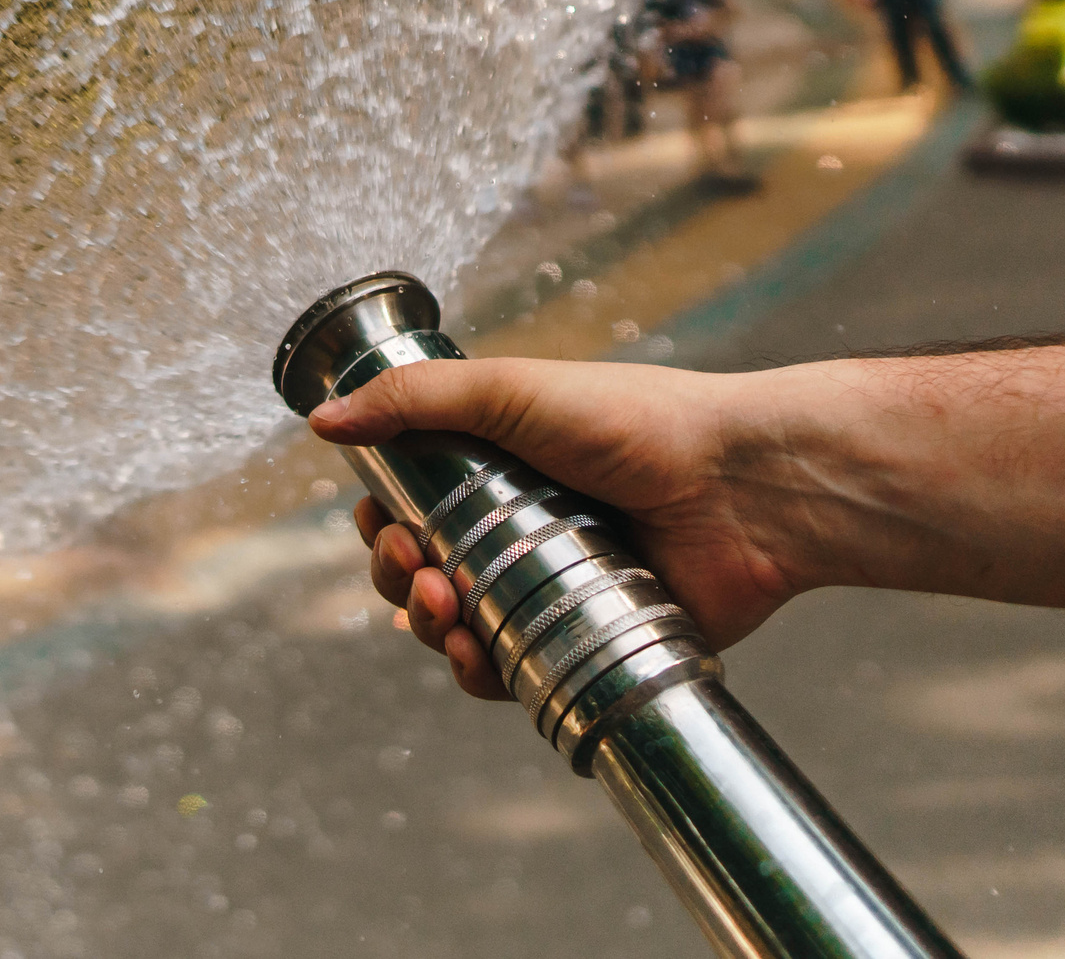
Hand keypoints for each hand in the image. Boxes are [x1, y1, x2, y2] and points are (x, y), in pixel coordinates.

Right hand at [311, 357, 804, 700]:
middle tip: (417, 567)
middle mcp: (519, 530)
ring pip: (457, 629)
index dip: (381, 524)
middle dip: (397, 578)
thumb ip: (415, 400)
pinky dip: (477, 674)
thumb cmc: (636, 423)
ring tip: (447, 610)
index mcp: (496, 468)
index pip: (410, 507)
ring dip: (428, 627)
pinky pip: (511, 674)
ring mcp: (550, 589)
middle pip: (422, 573)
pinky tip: (472, 659)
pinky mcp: (586, 642)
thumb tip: (321, 421)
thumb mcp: (512, 390)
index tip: (380, 523)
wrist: (743, 488)